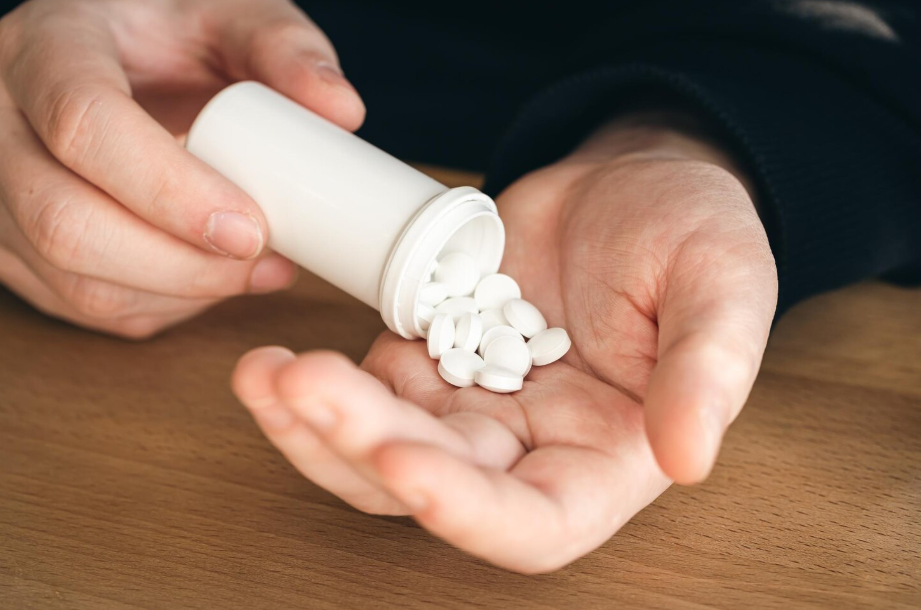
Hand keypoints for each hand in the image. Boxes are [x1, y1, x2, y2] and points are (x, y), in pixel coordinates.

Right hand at [0, 0, 363, 337]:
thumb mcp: (226, 15)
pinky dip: (159, 308)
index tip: (251, 227)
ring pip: (71, 278)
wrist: (114, 54)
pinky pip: (80, 304)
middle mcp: (1, 123)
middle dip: (180, 264)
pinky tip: (212, 282)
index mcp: (48, 48)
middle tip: (265, 262)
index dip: (170, 191)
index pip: (85, 126)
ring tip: (257, 272)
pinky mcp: (15, 244)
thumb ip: (282, 49)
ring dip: (179, 294)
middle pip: (66, 222)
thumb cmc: (167, 33)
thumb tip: (342, 111)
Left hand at [232, 113, 777, 571]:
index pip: (534, 523)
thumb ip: (709, 371)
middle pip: (434, 483)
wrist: (631, 180)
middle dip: (363, 444)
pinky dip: (316, 384)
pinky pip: (365, 388)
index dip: (467, 512)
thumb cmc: (694, 232)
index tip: (406, 466)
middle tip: (304, 384)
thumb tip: (689, 458)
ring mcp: (472, 405)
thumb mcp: (724, 286)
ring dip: (318, 424)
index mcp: (605, 456)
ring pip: (381, 446)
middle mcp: (530, 448)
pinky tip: (273, 359)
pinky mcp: (430, 358)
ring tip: (263, 377)